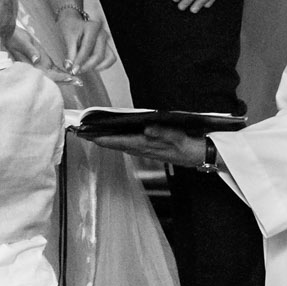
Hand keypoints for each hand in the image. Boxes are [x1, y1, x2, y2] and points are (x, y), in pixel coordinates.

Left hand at [57, 6, 112, 74]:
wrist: (73, 22)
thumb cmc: (70, 27)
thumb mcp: (67, 38)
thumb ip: (70, 53)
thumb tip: (70, 67)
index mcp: (92, 27)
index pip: (87, 48)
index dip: (79, 61)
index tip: (72, 69)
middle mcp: (102, 33)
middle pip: (99, 55)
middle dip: (87, 66)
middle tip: (75, 70)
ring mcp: (106, 40)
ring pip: (108, 58)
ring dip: (95, 66)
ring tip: (82, 68)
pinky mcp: (107, 46)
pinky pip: (110, 59)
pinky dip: (101, 65)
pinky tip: (89, 66)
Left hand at [86, 126, 208, 168]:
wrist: (203, 156)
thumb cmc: (192, 145)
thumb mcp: (180, 137)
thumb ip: (163, 133)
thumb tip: (147, 129)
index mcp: (150, 144)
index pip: (122, 141)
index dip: (105, 138)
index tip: (90, 136)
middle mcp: (146, 149)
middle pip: (119, 145)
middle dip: (101, 140)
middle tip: (84, 135)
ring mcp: (149, 151)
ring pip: (124, 147)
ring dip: (110, 142)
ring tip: (96, 137)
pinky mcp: (153, 151)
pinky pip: (132, 148)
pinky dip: (121, 144)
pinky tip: (118, 141)